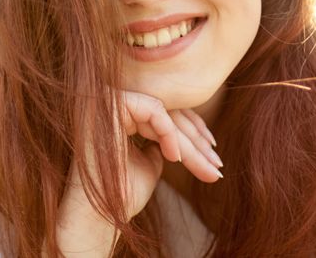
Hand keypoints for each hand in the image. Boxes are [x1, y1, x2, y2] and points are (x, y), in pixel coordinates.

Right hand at [55, 91, 221, 255]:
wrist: (99, 215)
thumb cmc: (122, 193)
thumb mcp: (150, 164)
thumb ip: (162, 145)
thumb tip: (182, 138)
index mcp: (118, 115)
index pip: (163, 114)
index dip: (191, 132)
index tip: (212, 157)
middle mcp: (111, 103)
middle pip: (167, 114)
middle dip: (196, 140)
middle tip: (216, 165)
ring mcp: (109, 101)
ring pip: (164, 113)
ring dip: (189, 141)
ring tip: (207, 167)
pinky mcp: (111, 104)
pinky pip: (153, 109)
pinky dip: (169, 132)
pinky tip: (175, 157)